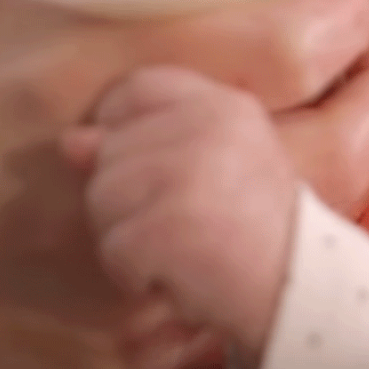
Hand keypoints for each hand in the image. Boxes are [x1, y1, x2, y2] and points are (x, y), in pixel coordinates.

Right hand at [0, 0, 368, 368]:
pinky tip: (269, 174)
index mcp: (104, 76)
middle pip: (344, 143)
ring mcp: (150, 285)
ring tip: (337, 96)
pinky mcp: (142, 352)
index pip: (290, 49)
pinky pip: (264, 273)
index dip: (347, 17)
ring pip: (324, 211)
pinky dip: (287, 214)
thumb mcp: (55, 16)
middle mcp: (140, 190)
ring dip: (348, 143)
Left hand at [65, 67, 298, 368]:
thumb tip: (71, 141)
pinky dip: (134, 274)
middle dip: (126, 197)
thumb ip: (142, 142)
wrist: (298, 281)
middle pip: (111, 150)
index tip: (140, 163)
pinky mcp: (172, 222)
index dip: (119, 123)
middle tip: (177, 219)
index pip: (141, 87)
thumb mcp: (210, 165)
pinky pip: (114, 247)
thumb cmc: (252, 221)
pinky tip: (176, 273)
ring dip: (127, 236)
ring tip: (177, 246)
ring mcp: (191, 171)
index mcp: (224, 105)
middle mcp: (209, 126)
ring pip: (102, 198)